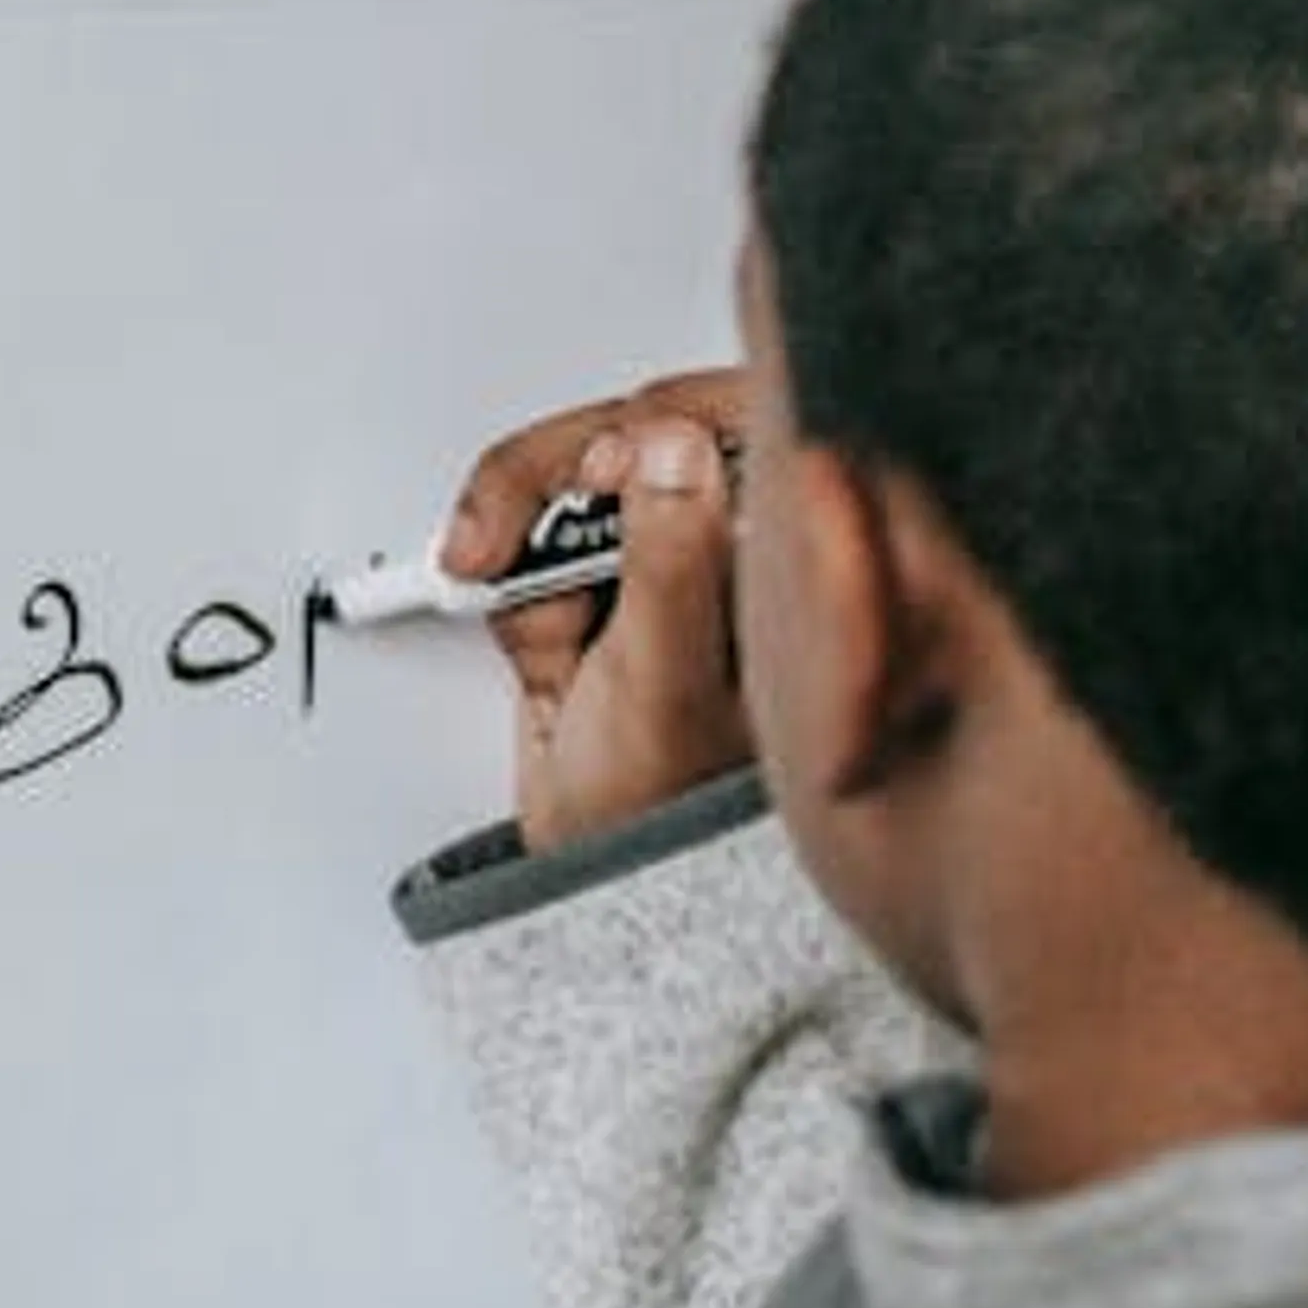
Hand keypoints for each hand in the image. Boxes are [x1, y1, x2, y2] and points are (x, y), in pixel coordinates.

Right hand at [439, 369, 752, 850]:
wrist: (594, 889)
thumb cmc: (669, 816)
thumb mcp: (670, 692)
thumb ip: (675, 566)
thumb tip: (672, 448)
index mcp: (797, 557)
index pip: (741, 422)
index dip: (662, 418)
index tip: (605, 464)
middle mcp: (737, 544)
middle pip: (639, 429)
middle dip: (560, 478)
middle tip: (517, 537)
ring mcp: (664, 558)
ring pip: (575, 473)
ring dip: (523, 535)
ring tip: (523, 609)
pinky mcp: (596, 578)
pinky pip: (536, 531)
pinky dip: (509, 573)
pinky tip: (534, 636)